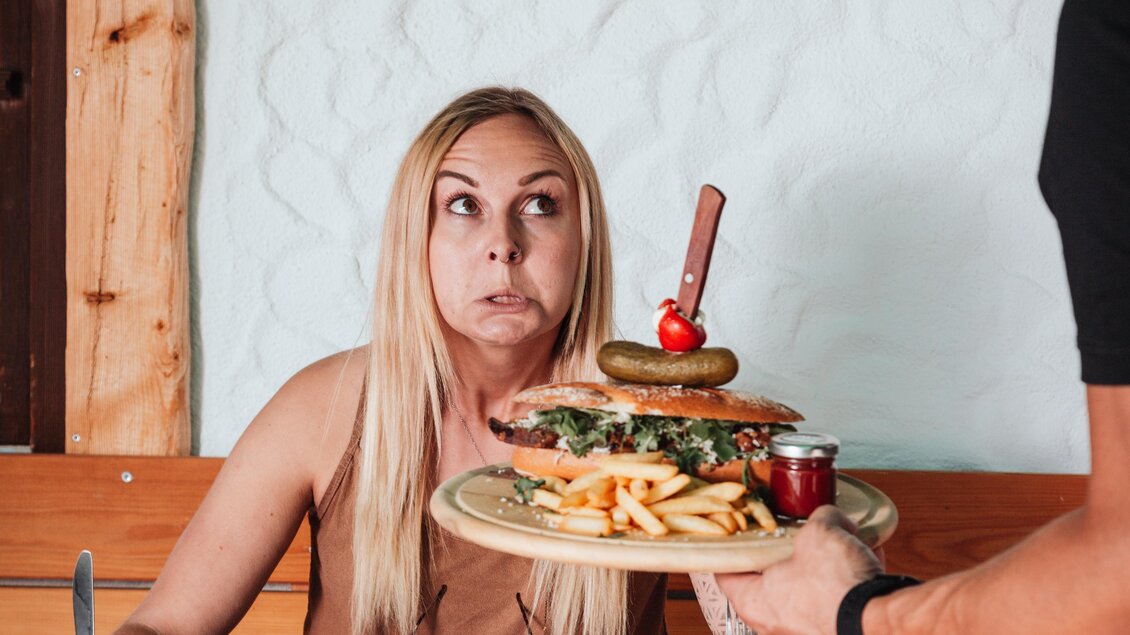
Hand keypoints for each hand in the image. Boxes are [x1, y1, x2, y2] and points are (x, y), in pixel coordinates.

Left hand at [715, 505, 881, 634]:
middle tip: (801, 530)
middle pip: (772, 576)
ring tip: (844, 541)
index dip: (734, 544)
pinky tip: (864, 559)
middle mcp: (773, 623)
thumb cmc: (836, 586)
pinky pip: (835, 600)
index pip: (727, 569)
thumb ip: (819, 517)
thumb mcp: (820, 531)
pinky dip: (847, 581)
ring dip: (826, 564)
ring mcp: (803, 631)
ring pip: (809, 587)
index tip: (742, 529)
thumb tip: (829, 516)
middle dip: (791, 549)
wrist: (880, 623)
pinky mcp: (833, 631)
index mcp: (754, 600)